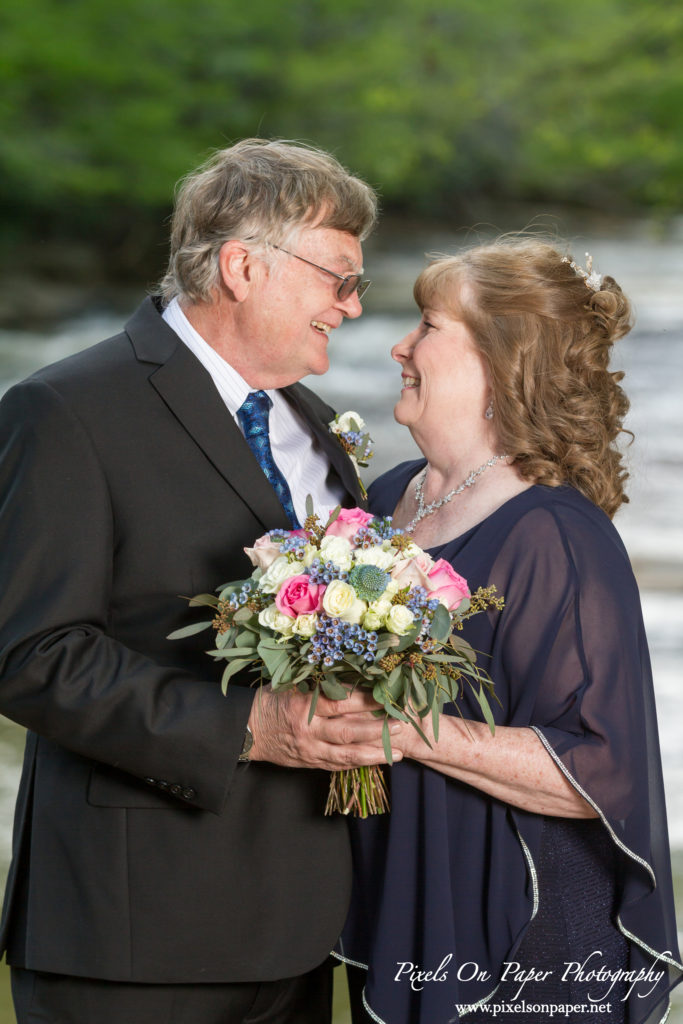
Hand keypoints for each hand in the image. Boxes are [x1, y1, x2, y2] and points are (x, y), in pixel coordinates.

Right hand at [247, 685, 402, 769]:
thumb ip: (320, 685)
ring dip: (375, 754)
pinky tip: (377, 760)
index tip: (386, 695)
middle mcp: (309, 730)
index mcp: (304, 705)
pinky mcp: (310, 762)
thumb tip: (354, 678)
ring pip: (347, 755)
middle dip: (378, 730)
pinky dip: (359, 764)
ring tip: (399, 752)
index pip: (340, 703)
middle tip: (401, 725)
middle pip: (349, 732)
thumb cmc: (271, 701)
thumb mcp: (292, 685)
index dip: (365, 700)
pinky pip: (338, 765)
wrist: (247, 730)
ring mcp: (310, 750)